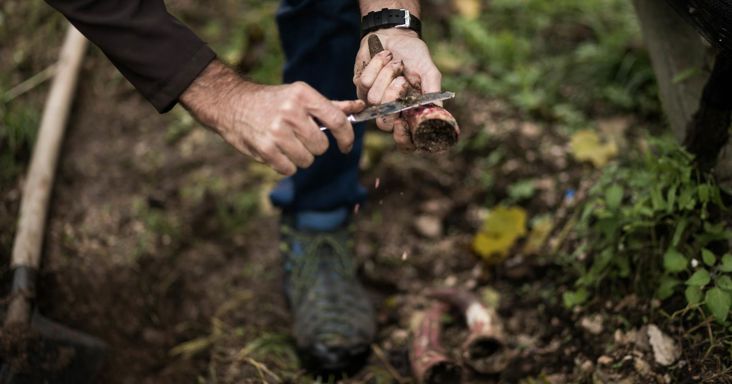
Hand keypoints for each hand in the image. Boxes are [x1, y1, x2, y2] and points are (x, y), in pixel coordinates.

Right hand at [180, 60, 363, 175]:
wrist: (231, 104)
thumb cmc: (272, 101)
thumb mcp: (300, 96)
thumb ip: (330, 106)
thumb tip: (359, 108)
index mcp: (304, 95)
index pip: (338, 120)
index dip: (347, 137)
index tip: (346, 145)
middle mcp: (291, 112)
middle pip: (321, 146)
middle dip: (314, 146)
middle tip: (299, 137)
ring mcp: (277, 131)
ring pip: (307, 160)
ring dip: (299, 157)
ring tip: (285, 143)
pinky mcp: (265, 149)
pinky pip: (289, 169)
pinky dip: (284, 165)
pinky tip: (274, 151)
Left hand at [353, 28, 441, 150]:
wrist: (394, 35)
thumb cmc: (414, 55)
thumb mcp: (429, 71)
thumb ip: (433, 91)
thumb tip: (438, 111)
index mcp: (410, 114)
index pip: (405, 142)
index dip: (402, 137)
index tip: (402, 123)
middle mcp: (391, 112)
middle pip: (384, 123)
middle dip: (393, 97)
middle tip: (402, 80)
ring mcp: (374, 102)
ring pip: (375, 100)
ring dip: (387, 75)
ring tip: (395, 64)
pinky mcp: (360, 88)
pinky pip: (364, 83)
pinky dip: (376, 66)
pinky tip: (383, 59)